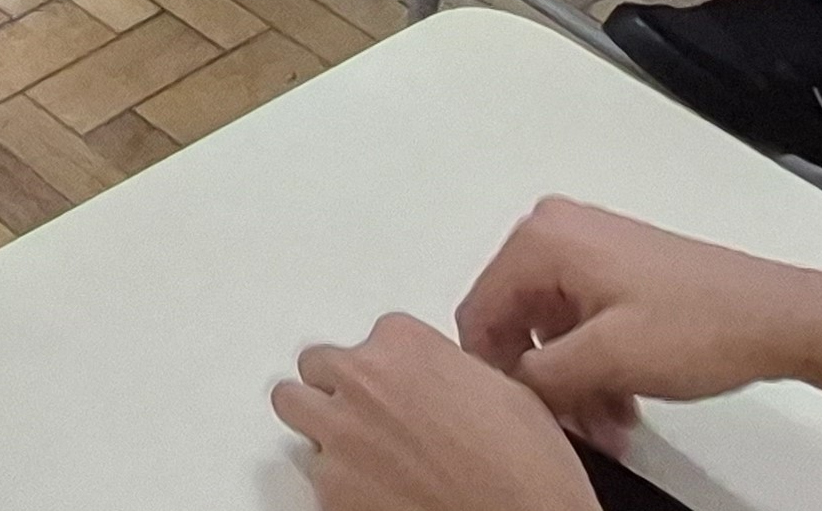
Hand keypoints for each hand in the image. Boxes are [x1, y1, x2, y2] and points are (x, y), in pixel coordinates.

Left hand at [273, 313, 595, 510]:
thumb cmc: (527, 475)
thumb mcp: (508, 393)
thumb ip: (454, 370)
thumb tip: (445, 379)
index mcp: (405, 345)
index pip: (375, 335)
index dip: (390, 364)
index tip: (403, 383)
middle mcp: (362, 380)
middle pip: (320, 364)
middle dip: (342, 386)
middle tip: (371, 412)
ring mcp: (339, 432)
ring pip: (293, 405)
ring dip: (318, 418)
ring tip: (350, 441)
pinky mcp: (328, 485)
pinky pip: (313, 469)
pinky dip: (335, 476)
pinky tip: (370, 486)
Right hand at [458, 200, 821, 451]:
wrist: (780, 317)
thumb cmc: (706, 323)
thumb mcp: (607, 358)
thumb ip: (539, 374)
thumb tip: (507, 385)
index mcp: (542, 238)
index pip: (480, 311)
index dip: (494, 371)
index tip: (518, 411)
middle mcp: (558, 231)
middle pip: (516, 320)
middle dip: (542, 379)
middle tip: (571, 424)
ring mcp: (589, 248)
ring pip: (551, 327)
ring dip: (572, 380)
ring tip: (606, 423)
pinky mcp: (617, 267)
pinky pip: (580, 320)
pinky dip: (593, 362)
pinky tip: (620, 402)